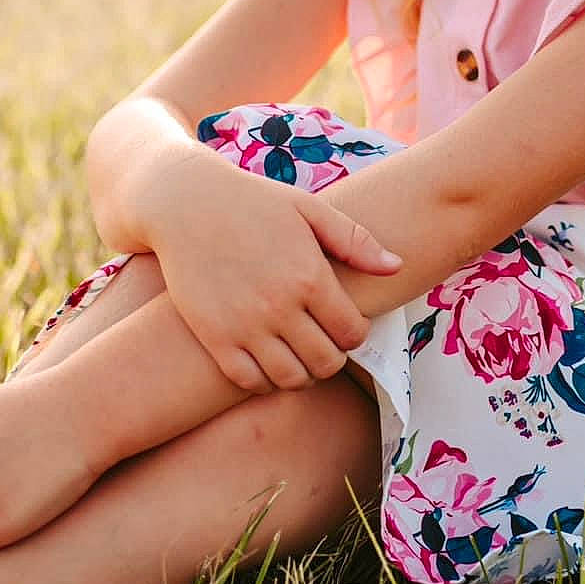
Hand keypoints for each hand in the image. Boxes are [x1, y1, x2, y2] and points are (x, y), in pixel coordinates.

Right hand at [145, 149, 402, 395]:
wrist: (186, 203)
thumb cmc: (253, 202)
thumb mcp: (308, 209)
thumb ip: (355, 240)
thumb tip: (398, 267)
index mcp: (309, 275)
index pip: (352, 332)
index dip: (356, 333)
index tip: (345, 323)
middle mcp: (280, 306)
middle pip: (326, 362)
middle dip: (333, 356)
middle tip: (324, 341)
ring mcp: (245, 326)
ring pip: (291, 378)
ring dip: (303, 373)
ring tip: (299, 354)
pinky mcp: (215, 337)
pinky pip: (249, 381)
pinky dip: (265, 380)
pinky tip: (268, 360)